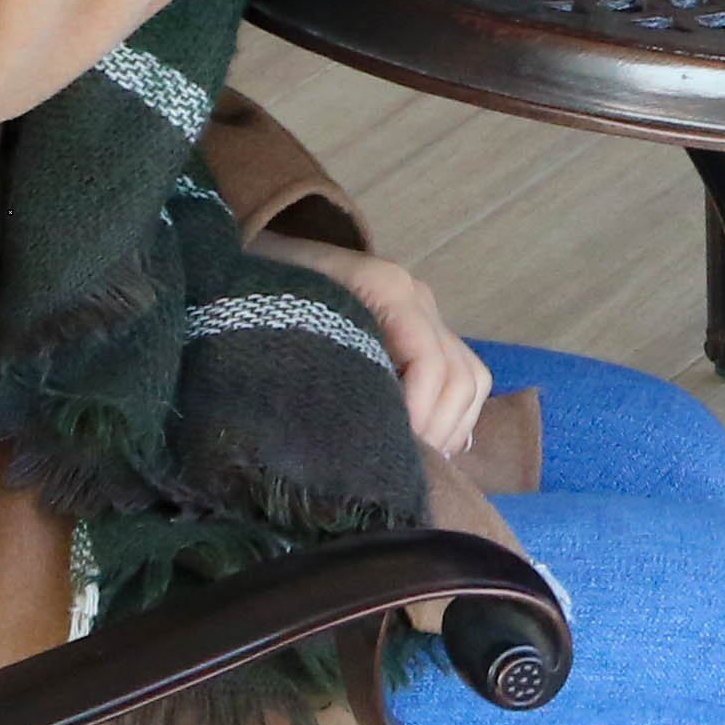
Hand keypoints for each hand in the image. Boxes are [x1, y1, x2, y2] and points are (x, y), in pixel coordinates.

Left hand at [251, 231, 488, 461]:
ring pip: (471, 378)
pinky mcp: (423, 331)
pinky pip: (463, 375)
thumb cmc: (261, 291)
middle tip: (400, 468)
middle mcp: (417, 297)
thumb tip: (358, 435)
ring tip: (415, 460)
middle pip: (460, 376)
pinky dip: (454, 415)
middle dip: (436, 430)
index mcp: (387, 287)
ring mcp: (424, 313)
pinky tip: (425, 443)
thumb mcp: (281, 324)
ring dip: (450, 427)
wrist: (253, 257)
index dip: (418, 416)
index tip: (389, 454)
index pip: (431, 364)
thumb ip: (324, 365)